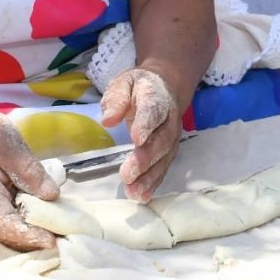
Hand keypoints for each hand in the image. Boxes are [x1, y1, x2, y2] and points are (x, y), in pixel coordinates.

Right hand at [0, 106, 59, 249]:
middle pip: (3, 235)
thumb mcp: (9, 143)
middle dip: (32, 240)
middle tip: (63, 240)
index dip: (26, 234)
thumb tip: (51, 195)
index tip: (51, 240)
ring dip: (30, 236)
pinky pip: (6, 225)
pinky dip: (25, 227)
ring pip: (4, 234)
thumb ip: (29, 169)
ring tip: (59, 235)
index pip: (1, 223)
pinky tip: (47, 224)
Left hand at [101, 68, 181, 201]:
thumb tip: (108, 120)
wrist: (164, 88)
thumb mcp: (123, 83)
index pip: (154, 110)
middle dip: (146, 158)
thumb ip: (116, 99)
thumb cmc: (138, 87)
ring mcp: (172, 137)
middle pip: (161, 140)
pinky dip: (153, 183)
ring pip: (164, 158)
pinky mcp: (169, 152)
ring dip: (150, 176)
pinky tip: (142, 196)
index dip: (146, 124)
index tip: (135, 139)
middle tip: (128, 173)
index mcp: (156, 97)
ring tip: (134, 191)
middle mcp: (169, 119)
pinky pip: (163, 168)